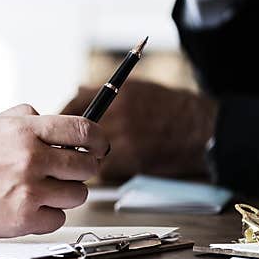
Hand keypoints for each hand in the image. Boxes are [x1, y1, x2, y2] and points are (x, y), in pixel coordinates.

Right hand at [0, 104, 108, 237]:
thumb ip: (18, 118)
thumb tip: (42, 115)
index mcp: (23, 130)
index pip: (84, 130)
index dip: (98, 139)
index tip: (100, 146)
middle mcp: (31, 158)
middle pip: (87, 165)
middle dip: (80, 169)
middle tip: (66, 172)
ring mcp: (29, 190)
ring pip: (77, 195)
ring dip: (64, 194)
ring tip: (39, 191)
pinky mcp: (22, 219)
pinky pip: (57, 219)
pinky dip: (46, 216)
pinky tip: (25, 208)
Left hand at [61, 80, 216, 180]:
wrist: (202, 130)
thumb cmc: (170, 108)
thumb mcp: (136, 88)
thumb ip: (104, 91)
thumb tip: (77, 91)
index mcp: (116, 95)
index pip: (71, 108)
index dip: (60, 122)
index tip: (56, 131)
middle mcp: (119, 115)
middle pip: (75, 134)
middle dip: (68, 144)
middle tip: (67, 150)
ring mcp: (126, 138)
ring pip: (87, 154)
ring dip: (86, 159)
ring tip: (95, 157)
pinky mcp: (133, 160)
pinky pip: (106, 169)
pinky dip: (106, 170)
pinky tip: (118, 163)